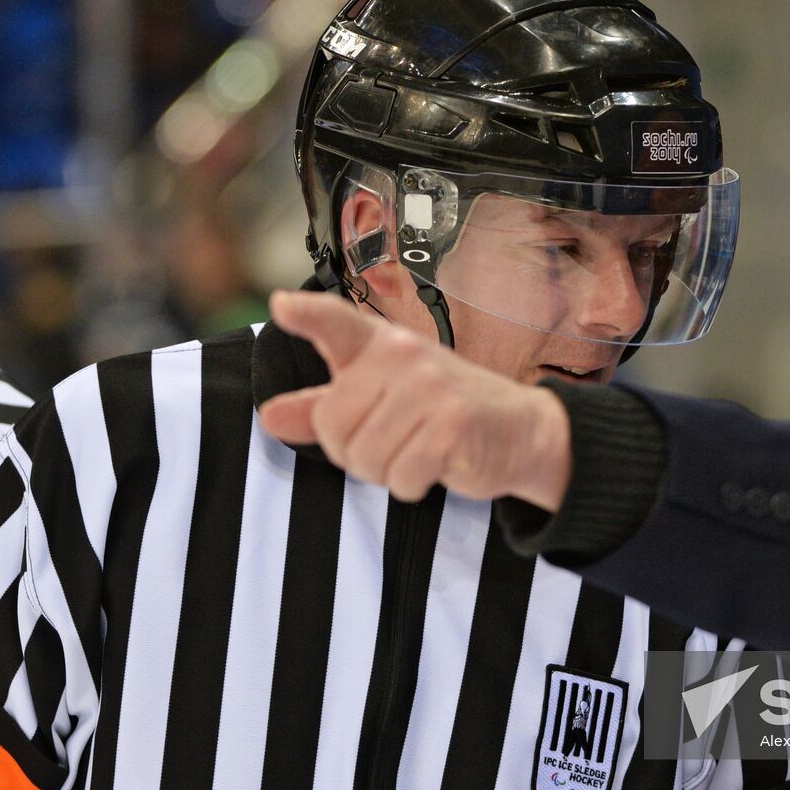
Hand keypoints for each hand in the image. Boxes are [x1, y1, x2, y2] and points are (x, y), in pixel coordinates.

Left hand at [258, 290, 571, 509]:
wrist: (520, 432)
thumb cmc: (442, 414)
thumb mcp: (381, 402)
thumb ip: (323, 409)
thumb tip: (269, 417)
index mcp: (381, 346)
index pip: (337, 323)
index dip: (307, 315)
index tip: (281, 305)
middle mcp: (404, 356)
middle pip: (334, 425)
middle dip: (353, 452)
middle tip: (393, 443)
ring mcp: (430, 388)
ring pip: (364, 457)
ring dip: (386, 472)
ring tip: (417, 452)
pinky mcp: (452, 424)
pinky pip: (400, 477)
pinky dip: (412, 484)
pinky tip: (436, 465)